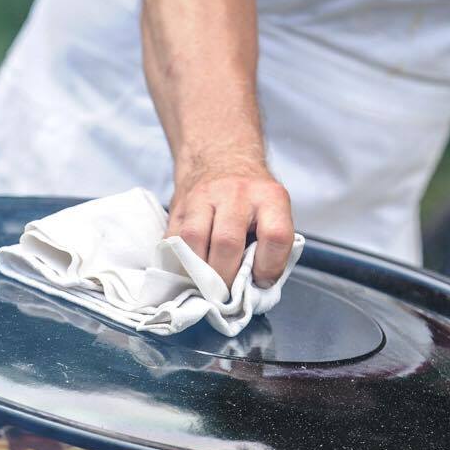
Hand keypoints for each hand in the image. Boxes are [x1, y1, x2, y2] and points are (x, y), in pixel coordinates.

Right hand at [167, 152, 294, 287]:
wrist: (220, 158)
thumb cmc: (252, 198)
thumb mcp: (274, 212)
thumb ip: (271, 247)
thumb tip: (257, 288)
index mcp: (270, 197)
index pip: (275, 236)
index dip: (269, 267)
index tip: (261, 281)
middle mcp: (236, 193)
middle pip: (227, 243)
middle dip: (226, 278)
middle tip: (228, 291)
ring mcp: (203, 196)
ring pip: (194, 240)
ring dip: (200, 270)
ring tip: (208, 281)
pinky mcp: (179, 205)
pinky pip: (174, 240)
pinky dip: (182, 260)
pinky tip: (193, 265)